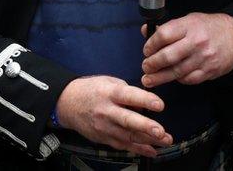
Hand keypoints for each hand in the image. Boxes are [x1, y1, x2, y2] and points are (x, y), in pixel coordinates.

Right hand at [55, 76, 171, 156]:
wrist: (67, 104)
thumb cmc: (91, 90)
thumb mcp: (107, 81)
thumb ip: (126, 91)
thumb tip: (143, 103)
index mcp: (109, 93)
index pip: (128, 96)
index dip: (145, 100)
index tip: (160, 105)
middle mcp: (107, 111)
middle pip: (128, 120)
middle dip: (146, 127)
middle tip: (161, 132)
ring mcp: (104, 127)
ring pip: (128, 136)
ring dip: (148, 141)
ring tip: (165, 141)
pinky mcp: (104, 138)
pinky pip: (123, 145)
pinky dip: (139, 149)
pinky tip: (152, 151)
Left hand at [141, 12, 232, 87]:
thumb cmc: (209, 27)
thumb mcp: (189, 20)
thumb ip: (168, 27)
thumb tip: (146, 31)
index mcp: (189, 26)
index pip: (163, 35)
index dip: (150, 45)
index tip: (146, 50)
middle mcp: (196, 42)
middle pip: (168, 56)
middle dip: (152, 64)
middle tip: (145, 67)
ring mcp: (204, 58)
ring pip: (177, 72)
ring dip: (160, 77)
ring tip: (150, 80)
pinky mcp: (210, 71)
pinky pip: (189, 79)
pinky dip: (178, 80)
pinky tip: (172, 78)